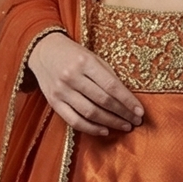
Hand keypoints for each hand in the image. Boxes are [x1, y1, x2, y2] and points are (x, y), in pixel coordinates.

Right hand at [27, 32, 144, 136]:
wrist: (43, 51)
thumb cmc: (73, 54)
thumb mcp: (92, 57)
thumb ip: (108, 75)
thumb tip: (127, 98)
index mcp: (85, 62)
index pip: (111, 86)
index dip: (128, 100)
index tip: (140, 111)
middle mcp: (72, 77)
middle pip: (103, 101)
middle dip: (123, 113)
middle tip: (136, 121)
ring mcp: (61, 91)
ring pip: (90, 113)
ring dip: (111, 122)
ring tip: (125, 126)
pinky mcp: (54, 102)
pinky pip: (74, 121)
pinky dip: (91, 128)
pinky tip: (105, 130)